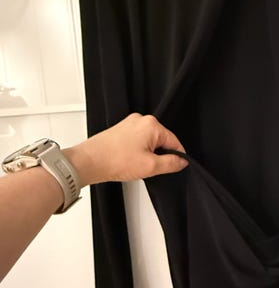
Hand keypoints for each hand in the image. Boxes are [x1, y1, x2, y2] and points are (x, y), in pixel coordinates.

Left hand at [62, 113, 188, 186]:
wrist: (88, 162)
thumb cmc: (114, 160)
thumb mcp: (150, 166)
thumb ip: (171, 163)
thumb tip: (182, 161)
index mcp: (152, 125)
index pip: (174, 142)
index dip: (177, 157)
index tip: (175, 167)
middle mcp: (141, 120)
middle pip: (162, 141)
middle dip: (159, 156)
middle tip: (149, 168)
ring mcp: (130, 124)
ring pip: (150, 142)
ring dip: (148, 155)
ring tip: (135, 164)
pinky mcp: (122, 130)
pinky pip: (138, 141)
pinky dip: (137, 152)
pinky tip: (129, 161)